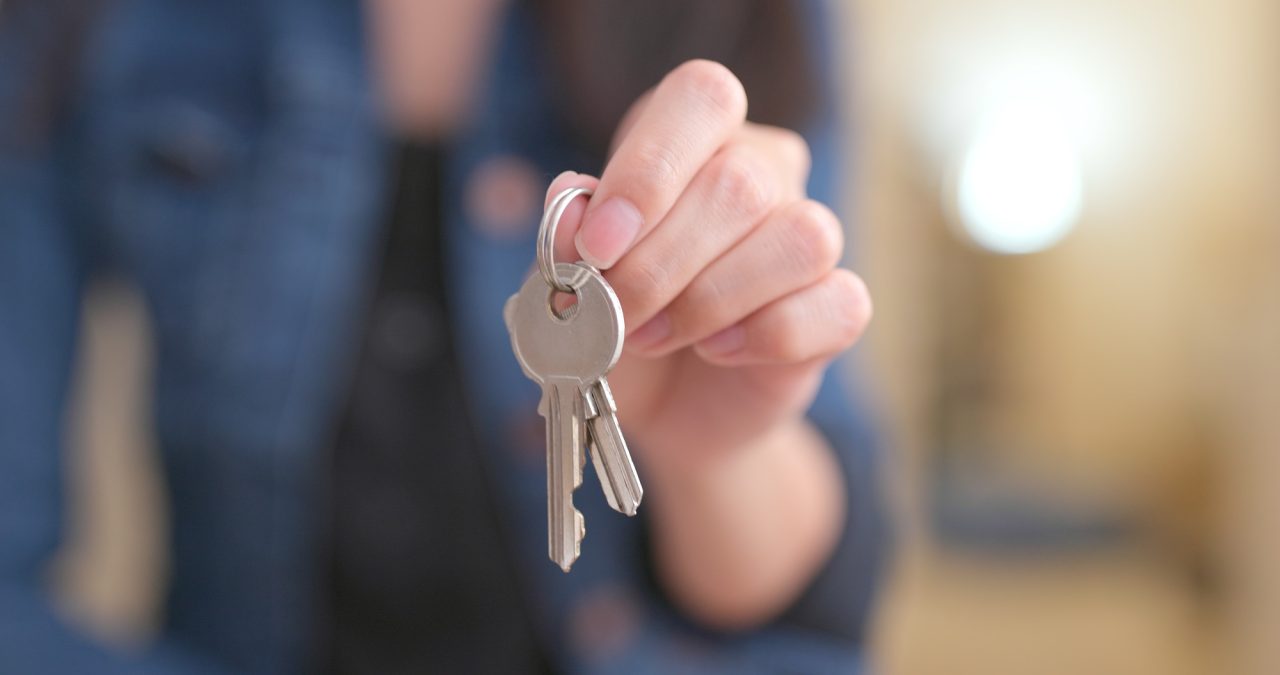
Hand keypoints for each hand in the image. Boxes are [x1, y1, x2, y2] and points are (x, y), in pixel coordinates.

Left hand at [542, 61, 872, 628]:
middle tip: (620, 312)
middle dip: (667, 255)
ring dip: (714, 299)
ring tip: (664, 337)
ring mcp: (807, 244)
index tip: (599, 235)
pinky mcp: (835, 313)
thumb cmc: (602, 333)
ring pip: (801, 235)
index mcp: (689, 148)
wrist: (654, 414)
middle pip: (746, 178)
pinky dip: (767, 338)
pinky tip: (722, 357)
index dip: (652, 159)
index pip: (698, 100)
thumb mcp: (564, 290)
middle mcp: (760, 179)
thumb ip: (568, 244)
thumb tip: (571, 208)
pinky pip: (836, 305)